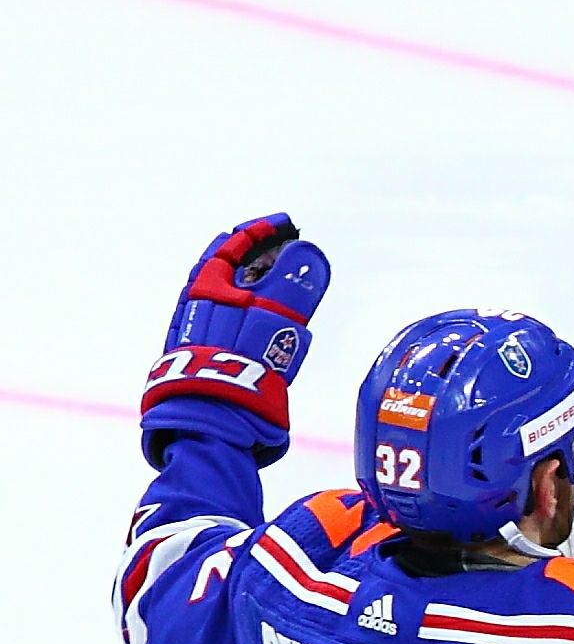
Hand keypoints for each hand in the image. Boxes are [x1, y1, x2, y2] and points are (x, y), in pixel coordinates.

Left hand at [143, 214, 329, 466]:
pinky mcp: (204, 358)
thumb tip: (308, 253)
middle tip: (287, 253)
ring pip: (227, 299)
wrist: (212, 417)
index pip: (232, 246)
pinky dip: (250, 314)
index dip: (261, 231)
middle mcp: (195, 306)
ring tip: (283, 288)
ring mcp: (197, 333)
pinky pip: (227, 324)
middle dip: (259, 258)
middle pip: (226, 270)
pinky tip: (267, 327)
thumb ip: (296, 281)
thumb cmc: (242, 362)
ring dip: (256, 288)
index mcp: (205, 288)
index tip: (286, 226)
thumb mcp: (276, 315)